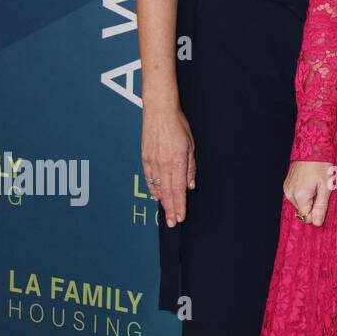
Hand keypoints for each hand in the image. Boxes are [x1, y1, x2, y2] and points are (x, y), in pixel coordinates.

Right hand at [141, 103, 195, 227]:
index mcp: (176, 161)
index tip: (181, 217)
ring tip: (166, 214)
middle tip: (173, 223)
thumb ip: (190, 166)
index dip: (180, 205)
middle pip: (167, 193)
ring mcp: (152, 162)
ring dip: (162, 202)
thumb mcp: (190, 145)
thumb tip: (191, 184)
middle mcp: (163, 164)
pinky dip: (153, 189)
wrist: (159, 112)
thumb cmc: (177, 125)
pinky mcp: (145, 158)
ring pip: (157, 188)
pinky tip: (156, 197)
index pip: (178, 189)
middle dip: (171, 209)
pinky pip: (149, 178)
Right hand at [284, 161, 334, 226]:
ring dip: (309, 199)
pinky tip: (309, 182)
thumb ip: (321, 207)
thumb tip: (316, 224)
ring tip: (315, 185)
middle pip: (302, 211)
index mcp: (300, 196)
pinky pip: (296, 196)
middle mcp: (290, 194)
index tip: (323, 201)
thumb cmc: (321, 166)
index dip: (316, 213)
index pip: (306, 217)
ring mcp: (287, 189)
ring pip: (299, 204)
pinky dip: (303, 193)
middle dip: (313, 205)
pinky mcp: (287, 185)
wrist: (312, 148)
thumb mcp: (326, 187)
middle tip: (321, 190)